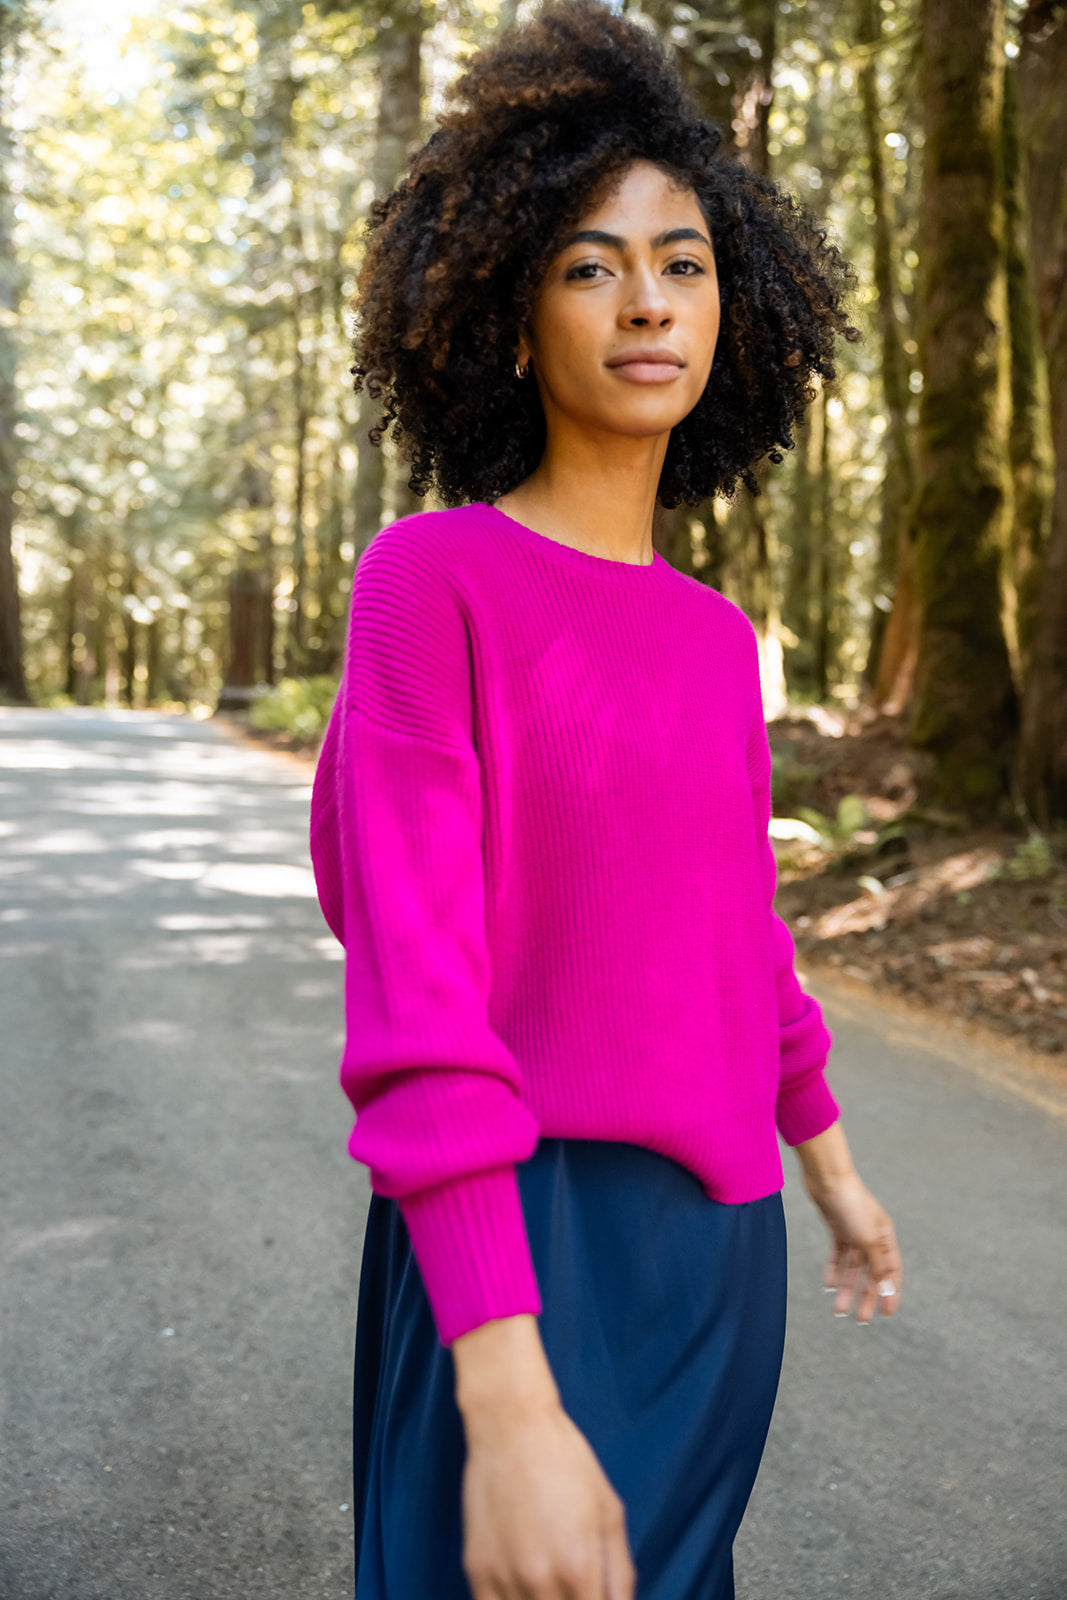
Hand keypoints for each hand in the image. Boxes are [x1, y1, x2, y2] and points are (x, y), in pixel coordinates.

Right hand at [453, 1314, 634, 1599]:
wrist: (511, 1425)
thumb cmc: (566, 1461)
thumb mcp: (609, 1512)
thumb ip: (621, 1573)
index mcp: (579, 1567)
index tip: (596, 1595)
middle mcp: (540, 1581)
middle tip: (576, 1586)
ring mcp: (504, 1578)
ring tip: (552, 1586)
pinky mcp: (476, 1571)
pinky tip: (525, 1590)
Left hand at [793, 1122, 901, 1323]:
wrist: (826, 1177)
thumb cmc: (851, 1204)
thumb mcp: (867, 1239)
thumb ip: (878, 1265)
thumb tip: (887, 1290)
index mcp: (885, 1237)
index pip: (891, 1271)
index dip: (890, 1292)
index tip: (887, 1314)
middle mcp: (871, 1235)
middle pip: (870, 1272)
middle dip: (865, 1296)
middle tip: (860, 1320)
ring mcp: (853, 1231)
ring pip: (851, 1267)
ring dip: (846, 1288)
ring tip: (838, 1309)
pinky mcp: (836, 1227)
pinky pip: (837, 1255)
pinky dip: (834, 1270)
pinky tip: (829, 1285)